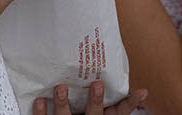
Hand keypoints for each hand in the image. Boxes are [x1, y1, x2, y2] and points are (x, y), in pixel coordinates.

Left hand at [33, 82, 147, 114]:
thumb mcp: (95, 113)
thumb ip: (98, 100)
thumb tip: (103, 72)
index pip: (120, 113)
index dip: (130, 103)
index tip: (141, 91)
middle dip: (95, 101)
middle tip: (97, 84)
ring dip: (63, 104)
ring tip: (61, 88)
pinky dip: (41, 113)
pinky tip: (40, 100)